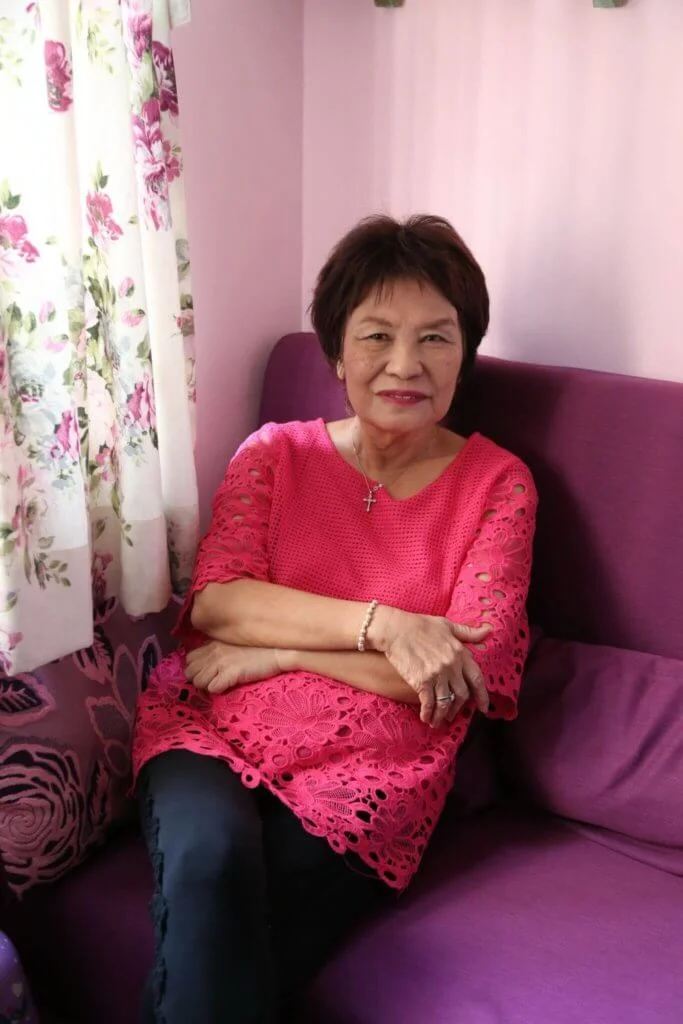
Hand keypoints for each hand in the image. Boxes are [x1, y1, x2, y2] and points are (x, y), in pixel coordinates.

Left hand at [185, 641, 282, 693]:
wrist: (276, 652)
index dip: (195, 668)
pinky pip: (212, 688)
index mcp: (213, 644)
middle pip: (190, 671)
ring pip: (198, 681)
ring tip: (220, 685)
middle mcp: (213, 652)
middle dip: (198, 679)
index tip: (205, 673)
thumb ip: (219, 650)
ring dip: (207, 686)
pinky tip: (228, 686)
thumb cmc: (258, 649)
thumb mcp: (233, 645)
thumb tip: (208, 662)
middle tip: (211, 682)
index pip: (189, 658)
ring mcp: (221, 662)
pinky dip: (218, 690)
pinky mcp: (230, 673)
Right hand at [368, 607, 491, 727]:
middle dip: (458, 708)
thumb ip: (468, 632)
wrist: (395, 629)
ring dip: (443, 715)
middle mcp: (452, 665)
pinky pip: (429, 703)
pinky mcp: (422, 681)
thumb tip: (488, 631)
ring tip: (438, 721)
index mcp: (460, 652)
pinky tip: (425, 718)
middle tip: (453, 715)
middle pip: (462, 694)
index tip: (483, 708)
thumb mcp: (447, 625)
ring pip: (446, 702)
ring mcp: (437, 674)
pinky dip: (428, 713)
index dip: (482, 696)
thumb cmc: (419, 625)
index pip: (477, 679)